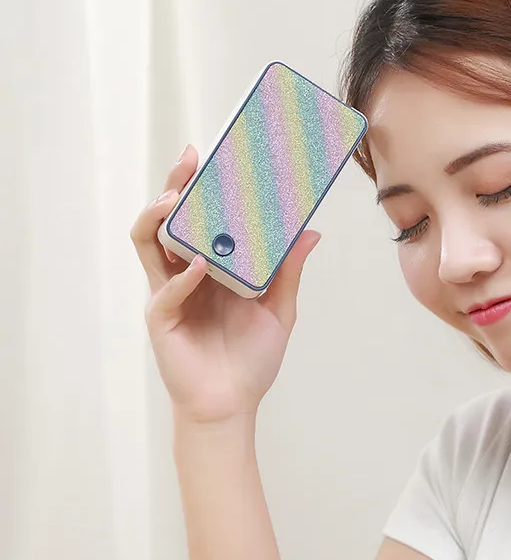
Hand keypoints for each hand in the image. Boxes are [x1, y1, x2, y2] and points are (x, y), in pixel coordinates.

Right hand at [130, 144, 322, 424]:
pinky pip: (167, 290)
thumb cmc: (251, 358)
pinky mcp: (162, 318)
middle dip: (175, 186)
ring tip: (179, 200)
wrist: (232, 404)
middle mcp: (184, 272)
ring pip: (149, 242)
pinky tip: (202, 266)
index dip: (203, 186)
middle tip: (190, 160)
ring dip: (161, 217)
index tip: (217, 155)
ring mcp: (168, 292)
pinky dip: (183, 277)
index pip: (200, 217)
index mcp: (210, 265)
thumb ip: (288, 271)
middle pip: (168, 219)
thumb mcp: (278, 309)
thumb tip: (311, 232)